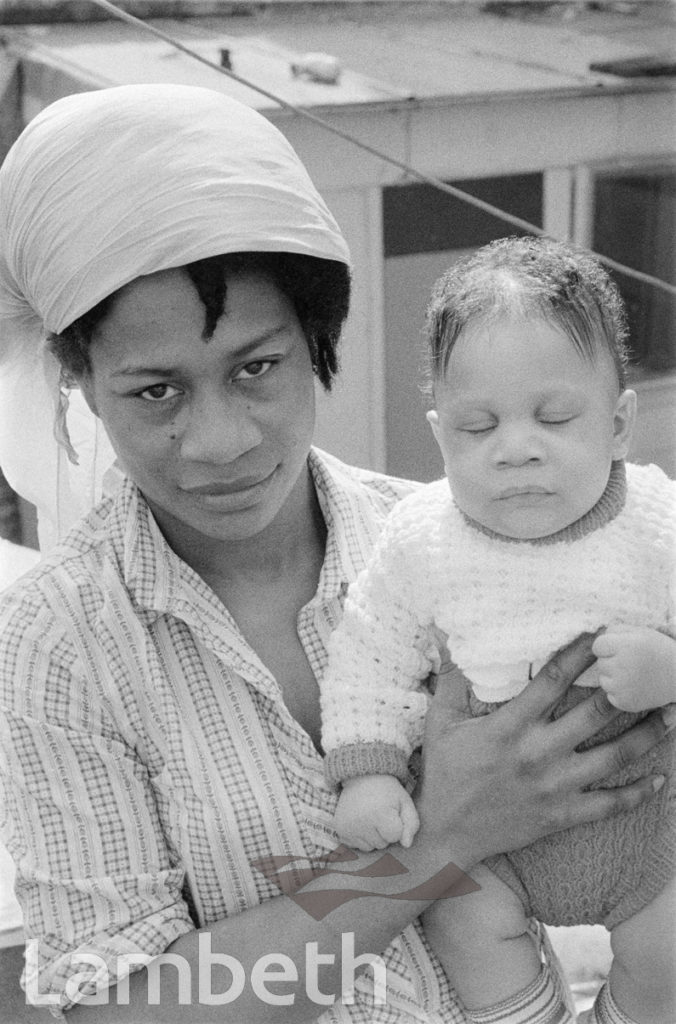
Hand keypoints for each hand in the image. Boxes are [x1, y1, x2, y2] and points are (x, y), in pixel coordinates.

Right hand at [334, 775, 419, 850]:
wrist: (361, 777)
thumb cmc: (387, 791)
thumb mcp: (405, 802)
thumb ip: (412, 824)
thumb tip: (406, 845)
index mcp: (380, 813)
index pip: (395, 837)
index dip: (397, 826)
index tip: (391, 812)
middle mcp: (361, 821)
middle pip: (382, 844)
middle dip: (384, 832)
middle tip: (380, 812)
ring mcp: (349, 827)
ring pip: (369, 847)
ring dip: (373, 836)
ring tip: (370, 816)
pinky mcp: (340, 830)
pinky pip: (357, 846)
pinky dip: (361, 837)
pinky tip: (361, 821)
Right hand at [415, 632, 666, 863]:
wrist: (446, 833)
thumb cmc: (444, 772)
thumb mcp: (442, 721)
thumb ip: (450, 677)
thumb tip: (444, 634)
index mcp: (510, 726)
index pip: (553, 680)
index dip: (580, 653)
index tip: (602, 633)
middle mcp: (538, 753)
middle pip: (595, 714)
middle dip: (626, 690)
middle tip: (648, 671)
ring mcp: (554, 786)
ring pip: (613, 757)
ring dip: (646, 735)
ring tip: (668, 714)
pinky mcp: (562, 815)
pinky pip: (609, 805)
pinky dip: (637, 794)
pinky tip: (658, 778)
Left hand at [593, 625, 675, 711]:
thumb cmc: (659, 651)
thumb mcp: (641, 632)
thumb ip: (616, 630)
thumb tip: (598, 639)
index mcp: (625, 645)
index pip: (597, 646)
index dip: (607, 646)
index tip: (620, 649)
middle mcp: (622, 666)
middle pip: (600, 663)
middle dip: (612, 661)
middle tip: (632, 663)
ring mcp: (623, 687)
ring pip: (603, 680)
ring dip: (614, 678)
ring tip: (635, 675)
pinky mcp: (625, 702)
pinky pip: (610, 695)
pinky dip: (620, 692)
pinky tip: (636, 687)